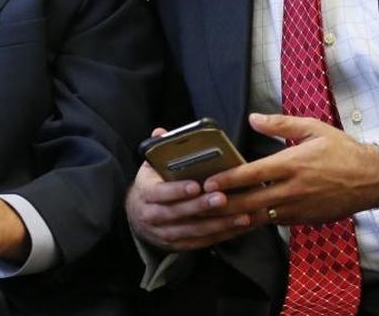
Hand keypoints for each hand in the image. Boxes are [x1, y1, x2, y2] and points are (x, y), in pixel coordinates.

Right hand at [126, 128, 254, 251]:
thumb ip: (158, 150)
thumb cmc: (150, 186)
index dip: (177, 190)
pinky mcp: (179, 245)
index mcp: (145, 193)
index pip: (160, 193)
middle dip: (202, 206)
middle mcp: (152, 216)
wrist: (137, 218)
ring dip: (218, 224)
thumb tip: (161, 132)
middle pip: (178, 213)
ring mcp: (165, 233)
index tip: (196, 185)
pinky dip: (222, 235)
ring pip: (194, 230)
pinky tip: (239, 227)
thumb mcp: (149, 167)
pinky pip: (202, 242)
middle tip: (223, 198)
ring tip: (241, 215)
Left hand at [203, 114, 378, 225]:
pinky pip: (275, 222)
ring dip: (236, 218)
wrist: (372, 179)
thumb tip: (253, 118)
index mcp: (291, 164)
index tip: (208, 183)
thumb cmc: (342, 150)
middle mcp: (292, 189)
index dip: (227, 180)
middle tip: (201, 204)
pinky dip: (257, 222)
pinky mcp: (304, 220)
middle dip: (223, 205)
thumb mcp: (313, 128)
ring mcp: (298, 208)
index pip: (251, 174)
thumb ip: (280, 124)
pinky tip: (241, 220)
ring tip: (213, 216)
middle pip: (249, 202)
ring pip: (260, 217)